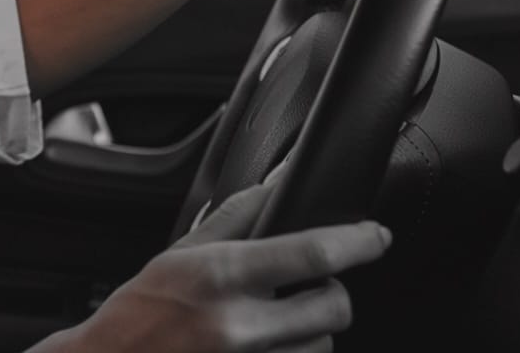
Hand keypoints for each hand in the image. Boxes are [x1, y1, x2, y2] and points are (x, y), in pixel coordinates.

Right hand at [69, 177, 390, 351]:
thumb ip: (236, 218)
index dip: (358, 242)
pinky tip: (269, 344)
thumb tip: (278, 183)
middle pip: (333, 307)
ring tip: (278, 325)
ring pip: (322, 347)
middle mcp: (239, 324)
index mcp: (222, 276)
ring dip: (312, 333)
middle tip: (317, 287)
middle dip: (333, 294)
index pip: (312, 252)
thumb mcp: (183, 251)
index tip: (377, 236)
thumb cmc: (141, 310)